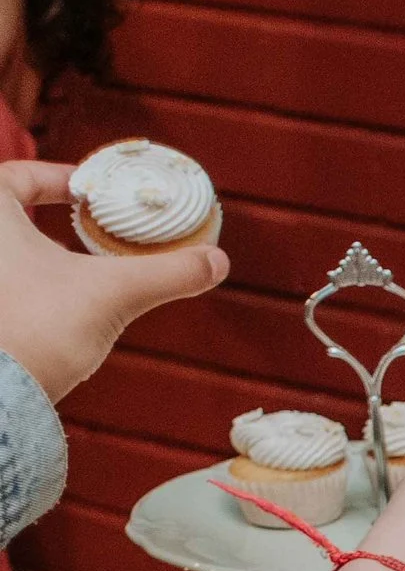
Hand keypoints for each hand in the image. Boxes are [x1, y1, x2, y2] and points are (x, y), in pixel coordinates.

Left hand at [0, 161, 228, 400]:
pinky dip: (39, 289)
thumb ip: (168, 272)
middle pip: (13, 216)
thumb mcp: (115, 291)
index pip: (18, 175)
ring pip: (14, 257)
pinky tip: (72, 309)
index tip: (89, 192)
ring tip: (91, 271)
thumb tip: (216, 260)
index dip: (56, 177)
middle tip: (97, 231)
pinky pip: (13, 289)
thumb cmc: (40, 326)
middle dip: (55, 221)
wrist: (2, 394)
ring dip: (49, 257)